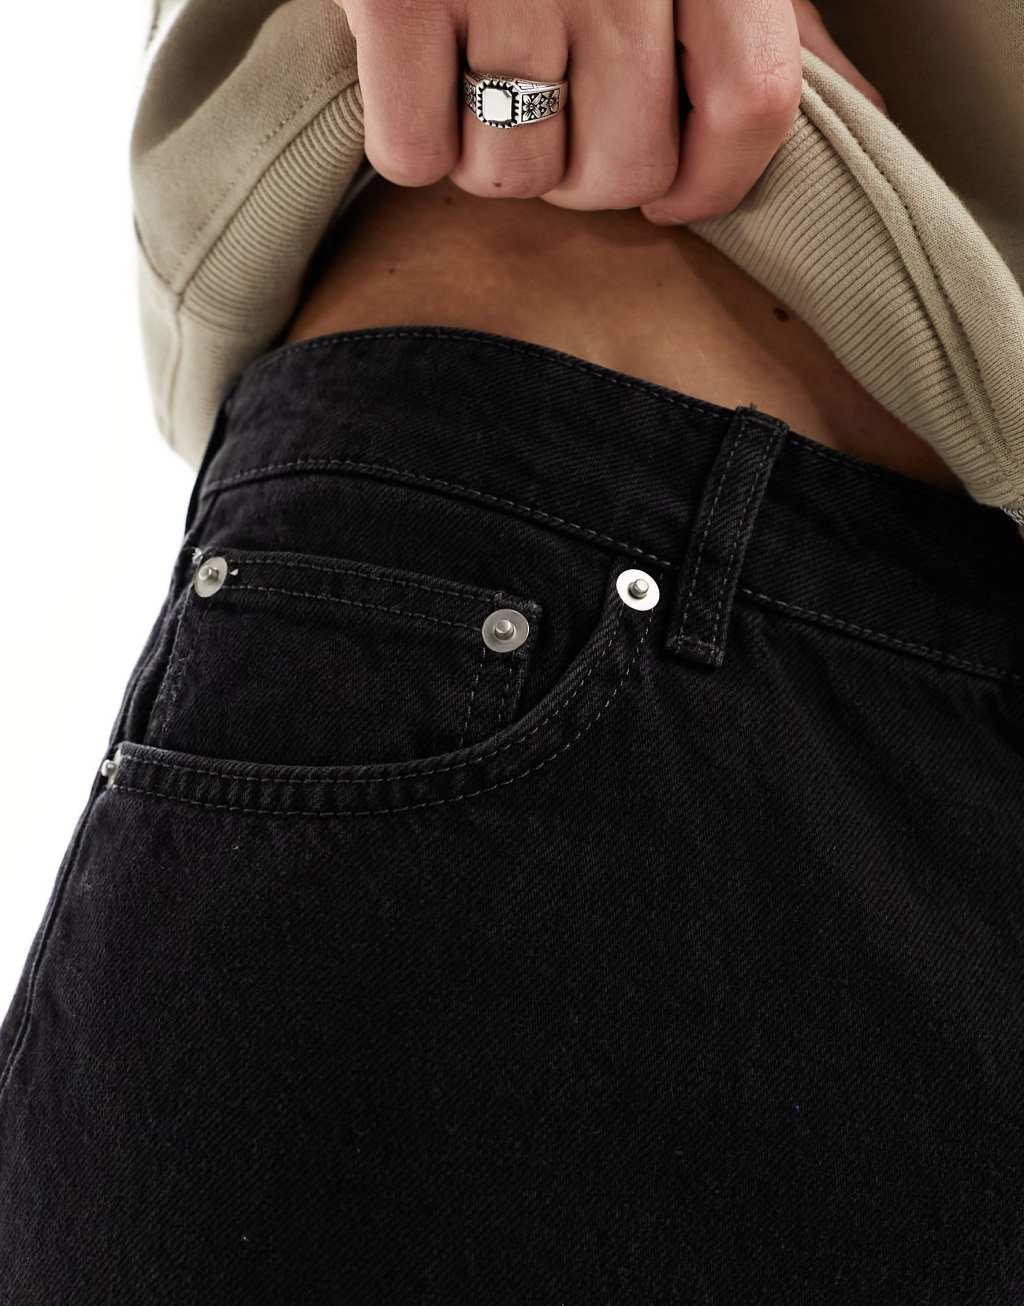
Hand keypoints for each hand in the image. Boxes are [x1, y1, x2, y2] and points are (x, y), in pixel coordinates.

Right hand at [336, 0, 885, 223]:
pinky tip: (421, 92)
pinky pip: (414, 152)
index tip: (673, 197)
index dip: (713, 184)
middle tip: (559, 125)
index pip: (749, 108)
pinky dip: (414, 148)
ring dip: (496, 162)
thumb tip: (859, 109)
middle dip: (585, 177)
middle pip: (624, 166)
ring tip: (484, 92)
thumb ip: (774, 16)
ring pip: (514, 172)